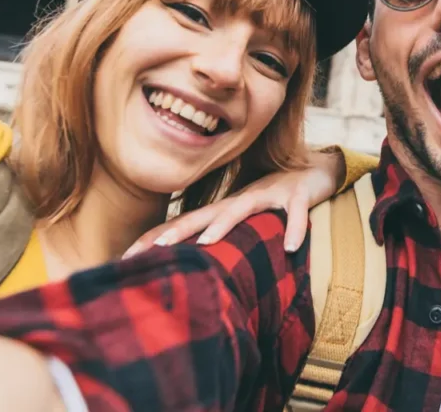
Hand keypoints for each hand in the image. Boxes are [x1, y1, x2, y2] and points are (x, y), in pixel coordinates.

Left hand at [123, 148, 346, 257]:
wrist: (314, 170)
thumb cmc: (274, 199)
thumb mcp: (244, 218)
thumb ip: (221, 238)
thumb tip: (194, 269)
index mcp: (224, 208)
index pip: (184, 223)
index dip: (156, 239)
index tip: (125, 258)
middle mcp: (240, 199)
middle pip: (204, 215)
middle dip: (177, 231)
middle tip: (153, 251)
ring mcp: (269, 194)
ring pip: (242, 209)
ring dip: (224, 225)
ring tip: (207, 243)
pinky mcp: (297, 196)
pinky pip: (296, 214)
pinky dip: (295, 229)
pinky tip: (292, 247)